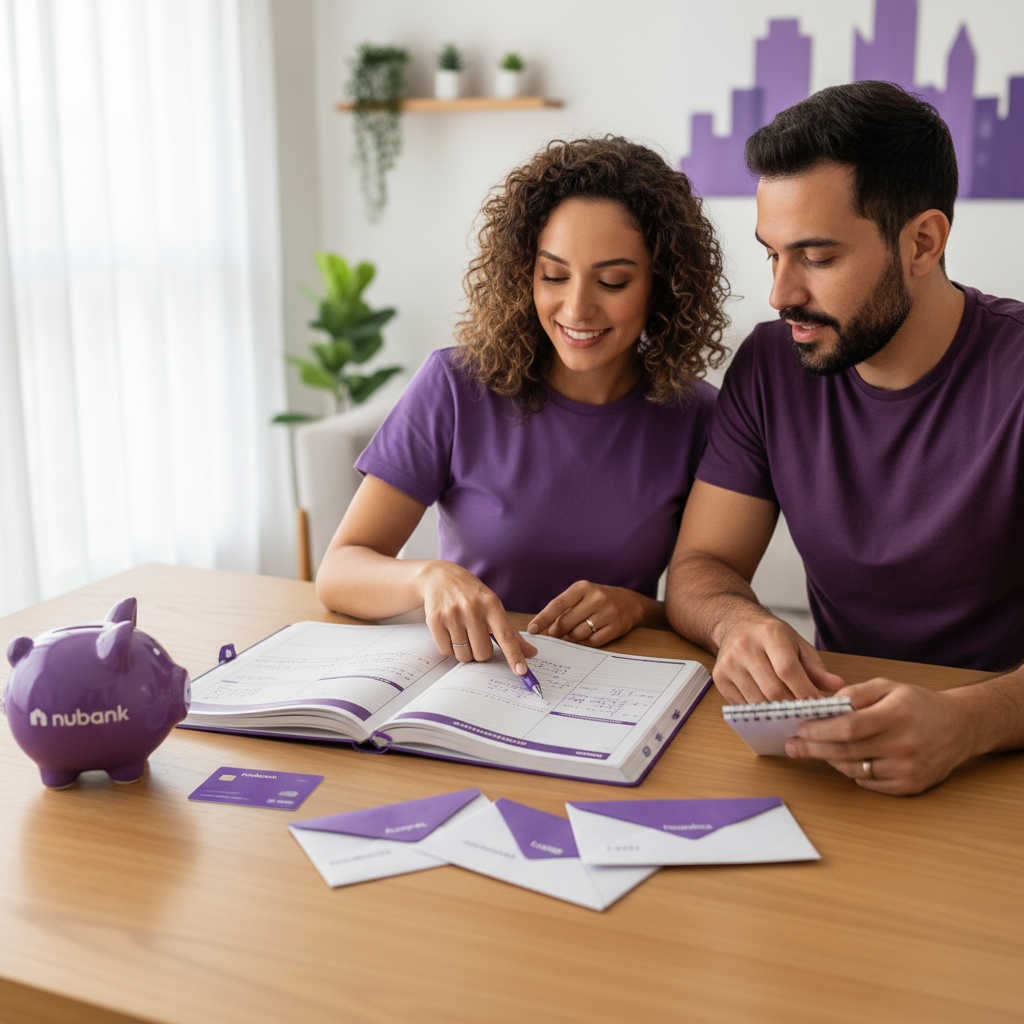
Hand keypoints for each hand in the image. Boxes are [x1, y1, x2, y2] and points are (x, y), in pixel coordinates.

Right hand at [418, 561, 536, 675]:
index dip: (514, 655)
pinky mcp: (435, 620)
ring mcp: (452, 615)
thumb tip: (532, 653)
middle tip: (476, 638)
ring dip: (464, 651)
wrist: (440, 577)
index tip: (521, 671)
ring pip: (464, 655)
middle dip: (481, 652)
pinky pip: (446, 651)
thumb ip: (511, 632)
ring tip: (462, 633)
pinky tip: (449, 631)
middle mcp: (472, 609)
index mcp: (492, 605)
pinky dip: (449, 648)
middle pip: (483, 653)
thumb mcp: (493, 606)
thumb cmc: (471, 595)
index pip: (506, 635)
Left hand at [526, 581, 644, 646]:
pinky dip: (585, 643)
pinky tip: (586, 636)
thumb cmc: (598, 599)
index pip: (558, 604)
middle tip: (554, 634)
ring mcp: (608, 613)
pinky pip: (592, 642)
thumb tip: (541, 627)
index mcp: (583, 587)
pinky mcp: (616, 628)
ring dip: (571, 638)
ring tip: (573, 633)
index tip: (532, 630)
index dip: (543, 618)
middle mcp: (596, 598)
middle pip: (566, 622)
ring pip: (578, 634)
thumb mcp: (581, 595)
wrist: (630, 603)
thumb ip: (563, 608)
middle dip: (556, 631)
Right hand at [713, 615, 844, 701]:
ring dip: (776, 712)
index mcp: (769, 634)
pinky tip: (770, 709)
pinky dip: (759, 711)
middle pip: (772, 689)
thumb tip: (837, 686)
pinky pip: (742, 704)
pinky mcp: (720, 678)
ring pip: (757, 700)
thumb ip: (816, 667)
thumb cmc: (770, 636)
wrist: (735, 624)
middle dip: (792, 706)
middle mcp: (745, 647)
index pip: (788, 670)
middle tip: (806, 715)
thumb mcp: (797, 644)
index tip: (818, 705)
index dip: (805, 691)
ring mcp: (729, 663)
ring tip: (790, 714)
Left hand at [784, 678, 975, 794]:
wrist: (960, 727)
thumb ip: (856, 692)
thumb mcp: (888, 686)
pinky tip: (845, 760)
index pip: (849, 727)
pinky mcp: (911, 786)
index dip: (821, 730)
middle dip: (814, 748)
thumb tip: (826, 704)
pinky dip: (853, 772)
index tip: (800, 728)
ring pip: (855, 770)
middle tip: (793, 745)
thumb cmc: (918, 704)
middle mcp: (904, 744)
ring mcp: (908, 768)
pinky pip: (869, 783)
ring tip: (816, 750)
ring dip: (830, 760)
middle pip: (847, 751)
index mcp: (897, 715)